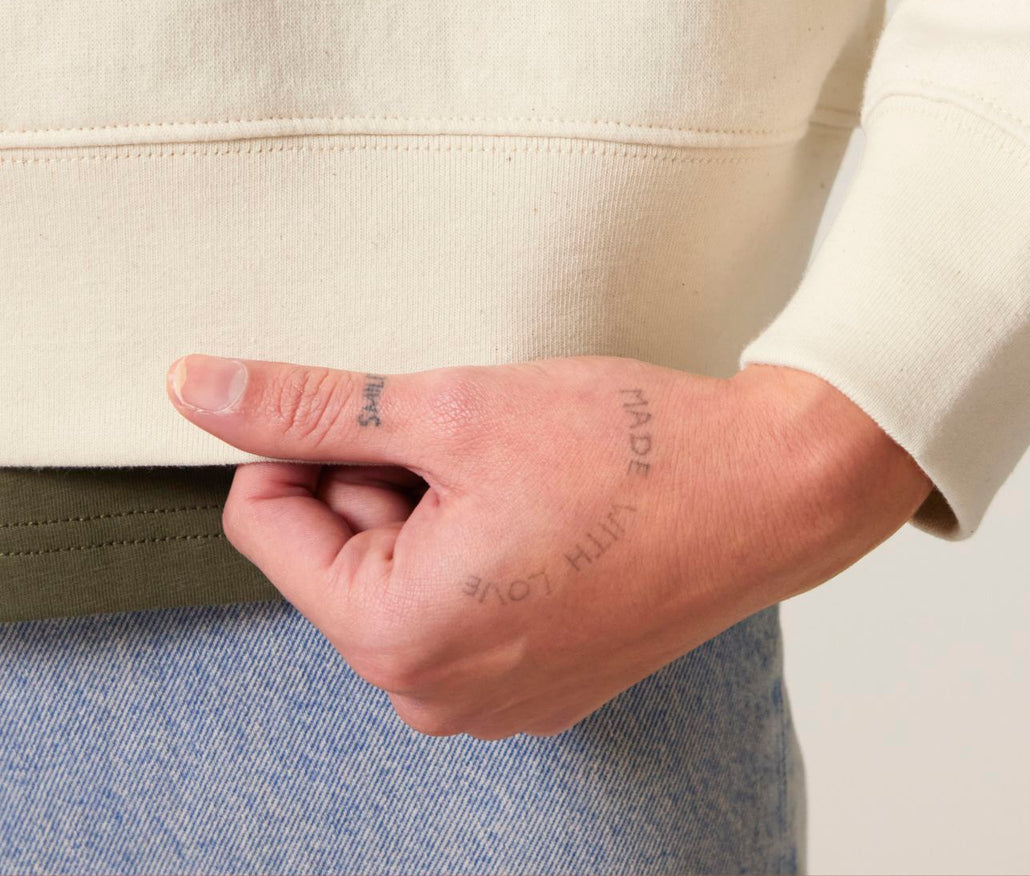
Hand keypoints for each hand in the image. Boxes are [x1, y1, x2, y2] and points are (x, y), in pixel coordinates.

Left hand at [165, 351, 931, 738]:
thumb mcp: (450, 406)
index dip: (311, 445)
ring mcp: (492, 701)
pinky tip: (549, 509)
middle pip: (336, 554)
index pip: (264, 522)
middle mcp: (434, 695)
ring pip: (399, 575)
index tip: (393, 412)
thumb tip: (196, 388)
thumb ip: (310, 406)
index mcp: (396, 636)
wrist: (772, 488)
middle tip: (474, 438)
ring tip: (521, 472)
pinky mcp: (540, 685)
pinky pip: (459, 608)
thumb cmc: (630, 449)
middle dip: (383, 480)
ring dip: (433, 509)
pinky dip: (479, 548)